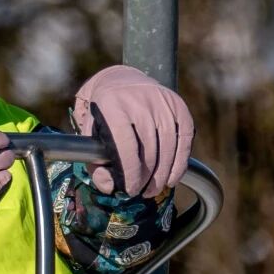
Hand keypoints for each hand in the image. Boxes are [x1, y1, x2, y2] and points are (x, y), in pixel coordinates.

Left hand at [71, 65, 194, 196]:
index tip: (130, 190)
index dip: (130, 173)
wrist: (121, 81)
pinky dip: (180, 163)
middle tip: (143, 192)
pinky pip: (184, 139)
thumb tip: (109, 186)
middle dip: (147, 177)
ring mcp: (162, 101)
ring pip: (168, 146)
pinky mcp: (179, 105)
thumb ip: (94, 162)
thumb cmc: (103, 114)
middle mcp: (139, 101)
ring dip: (163, 174)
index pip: (126, 146)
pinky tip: (171, 178)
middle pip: (150, 149)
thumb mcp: (90, 134)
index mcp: (112, 105)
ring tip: (155, 189)